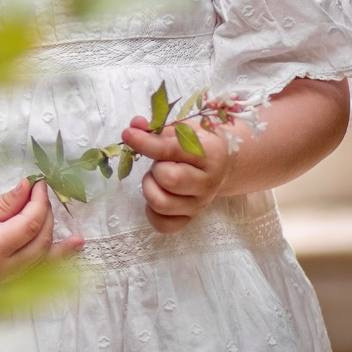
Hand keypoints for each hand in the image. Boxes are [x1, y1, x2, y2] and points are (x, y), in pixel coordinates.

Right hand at [0, 178, 84, 287]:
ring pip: (43, 256)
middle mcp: (5, 269)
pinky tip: (76, 247)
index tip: (40, 183)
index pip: (30, 223)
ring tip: (65, 218)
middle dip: (46, 213)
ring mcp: (8, 280)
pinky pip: (39, 270)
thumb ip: (5, 203)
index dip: (40, 201)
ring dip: (56, 235)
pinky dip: (59, 258)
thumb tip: (29, 188)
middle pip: (41, 239)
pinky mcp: (8, 284)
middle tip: (42, 192)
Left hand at [121, 115, 232, 234]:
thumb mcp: (183, 129)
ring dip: (150, 188)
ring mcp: (199, 204)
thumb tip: (134, 126)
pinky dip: (152, 212)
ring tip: (156, 178)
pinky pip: (163, 225)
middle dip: (155, 168)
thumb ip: (157, 128)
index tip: (127, 134)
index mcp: (209, 154)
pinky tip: (156, 194)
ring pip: (162, 204)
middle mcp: (207, 182)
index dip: (146, 142)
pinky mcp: (189, 219)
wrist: (223, 164)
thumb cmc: (199, 143)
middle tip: (158, 163)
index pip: (172, 150)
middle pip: (169, 180)